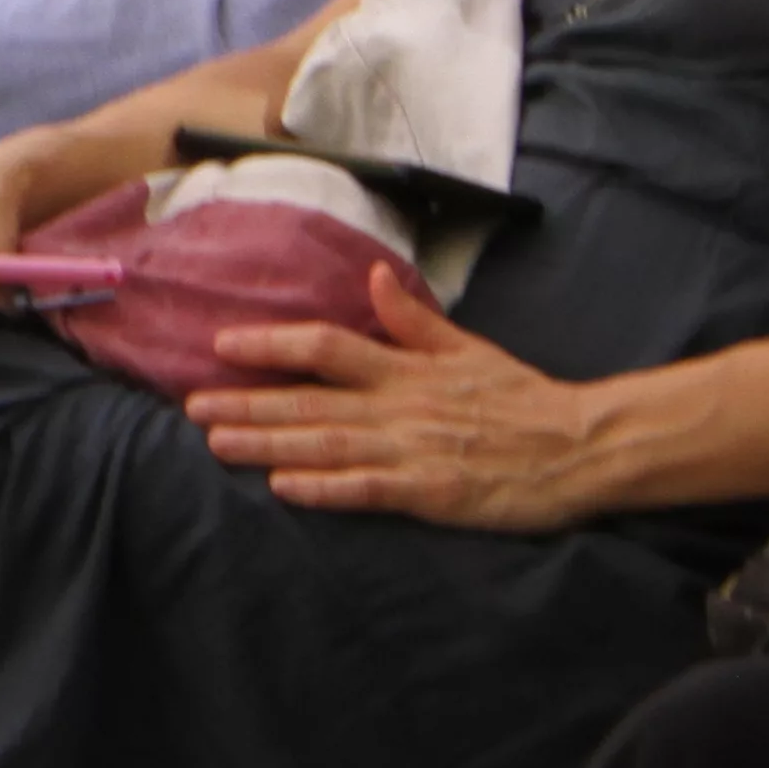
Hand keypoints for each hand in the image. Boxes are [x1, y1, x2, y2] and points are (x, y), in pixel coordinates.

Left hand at [189, 262, 615, 529]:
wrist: (578, 445)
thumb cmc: (521, 397)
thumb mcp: (466, 346)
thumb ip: (413, 319)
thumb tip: (372, 274)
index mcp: (405, 368)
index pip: (326, 344)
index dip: (272, 344)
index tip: (223, 344)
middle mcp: (398, 405)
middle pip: (309, 398)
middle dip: (246, 401)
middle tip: (191, 406)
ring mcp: (411, 449)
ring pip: (325, 443)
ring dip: (267, 442)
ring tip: (217, 442)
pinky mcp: (430, 493)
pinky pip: (367, 489)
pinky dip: (324, 487)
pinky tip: (284, 487)